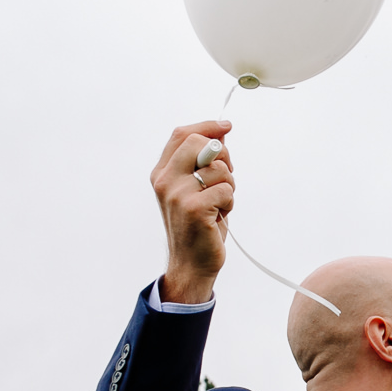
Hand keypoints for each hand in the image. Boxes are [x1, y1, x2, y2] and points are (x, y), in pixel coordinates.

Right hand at [152, 121, 235, 303]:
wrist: (190, 263)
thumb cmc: (197, 226)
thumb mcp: (194, 190)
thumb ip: (202, 163)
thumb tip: (219, 135)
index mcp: (161, 174)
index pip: (182, 135)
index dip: (206, 126)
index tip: (225, 126)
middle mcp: (165, 181)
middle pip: (200, 142)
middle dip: (223, 156)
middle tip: (225, 177)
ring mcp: (177, 194)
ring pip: (219, 168)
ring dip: (229, 185)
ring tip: (219, 204)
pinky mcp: (194, 208)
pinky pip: (226, 189)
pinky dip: (230, 202)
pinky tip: (219, 215)